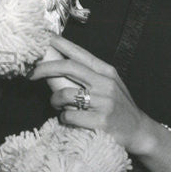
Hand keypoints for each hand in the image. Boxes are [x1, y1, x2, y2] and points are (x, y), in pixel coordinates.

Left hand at [29, 36, 156, 155]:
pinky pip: (69, 115)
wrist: (139, 132)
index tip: (42, 39)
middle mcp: (105, 83)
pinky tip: (71, 120)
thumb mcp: (106, 85)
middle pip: (68, 67)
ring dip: (55, 101)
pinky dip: (64, 118)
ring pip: (64, 93)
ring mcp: (104, 102)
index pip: (78, 52)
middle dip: (44, 68)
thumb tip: (53, 62)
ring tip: (60, 106)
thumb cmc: (116, 106)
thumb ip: (84, 74)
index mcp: (105, 71)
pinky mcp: (101, 122)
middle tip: (31, 73)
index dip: (58, 44)